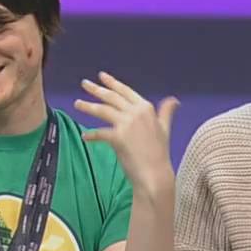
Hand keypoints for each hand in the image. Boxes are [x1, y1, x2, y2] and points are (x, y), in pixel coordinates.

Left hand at [74, 71, 178, 197]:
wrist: (155, 174)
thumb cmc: (159, 153)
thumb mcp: (164, 128)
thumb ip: (166, 112)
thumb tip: (174, 100)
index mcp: (146, 108)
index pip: (126, 91)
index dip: (113, 82)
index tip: (101, 76)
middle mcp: (136, 112)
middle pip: (112, 97)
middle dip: (96, 89)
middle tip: (84, 83)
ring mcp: (126, 124)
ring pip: (103, 110)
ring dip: (88, 106)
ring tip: (77, 103)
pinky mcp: (118, 137)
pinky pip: (100, 133)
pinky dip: (91, 135)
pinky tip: (84, 137)